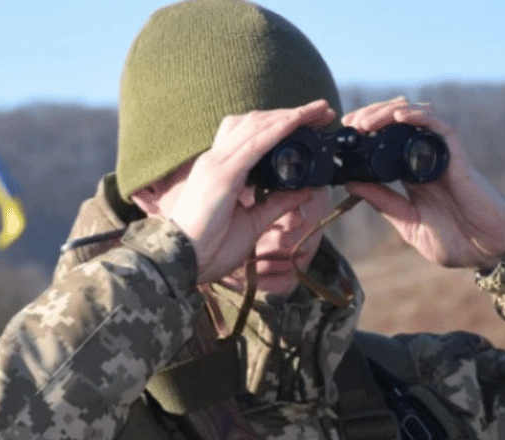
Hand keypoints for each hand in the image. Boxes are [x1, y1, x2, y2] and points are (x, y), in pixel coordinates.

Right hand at [164, 99, 334, 283]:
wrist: (182, 264)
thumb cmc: (210, 248)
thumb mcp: (253, 222)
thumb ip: (277, 203)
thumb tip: (307, 191)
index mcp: (220, 169)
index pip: (251, 134)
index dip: (281, 123)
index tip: (311, 122)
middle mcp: (216, 160)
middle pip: (255, 123)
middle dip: (290, 114)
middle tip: (322, 110)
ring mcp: (216, 164)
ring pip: (256, 126)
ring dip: (289, 115)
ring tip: (317, 110)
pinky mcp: (221, 175)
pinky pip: (254, 144)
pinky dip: (277, 130)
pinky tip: (297, 121)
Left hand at [341, 97, 504, 270]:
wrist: (489, 250)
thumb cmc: (456, 240)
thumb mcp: (408, 222)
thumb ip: (383, 202)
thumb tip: (351, 183)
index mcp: (412, 173)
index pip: (387, 140)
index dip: (367, 131)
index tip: (345, 132)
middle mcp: (426, 159)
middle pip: (399, 121)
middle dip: (372, 115)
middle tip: (350, 122)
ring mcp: (442, 156)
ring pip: (416, 117)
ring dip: (389, 112)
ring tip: (366, 121)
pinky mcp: (457, 157)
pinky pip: (440, 128)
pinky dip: (419, 117)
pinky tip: (399, 116)